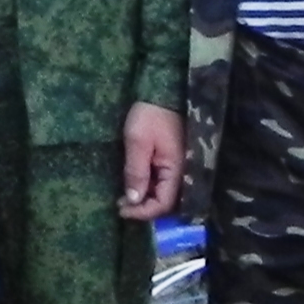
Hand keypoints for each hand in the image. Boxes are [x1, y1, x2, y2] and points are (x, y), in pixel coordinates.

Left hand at [117, 103, 183, 220]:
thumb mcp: (137, 142)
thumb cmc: (150, 114)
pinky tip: (135, 185)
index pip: (164, 203)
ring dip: (146, 198)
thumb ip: (136, 172)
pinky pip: (164, 182)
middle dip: (144, 208)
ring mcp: (180, 167)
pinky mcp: (174, 161)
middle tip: (120, 204)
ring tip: (124, 197)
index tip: (121, 209)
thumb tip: (132, 200)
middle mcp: (183, 173)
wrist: (164, 91)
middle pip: (166, 202)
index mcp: (177, 170)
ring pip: (165, 193)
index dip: (143, 212)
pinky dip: (149, 187)